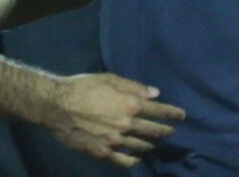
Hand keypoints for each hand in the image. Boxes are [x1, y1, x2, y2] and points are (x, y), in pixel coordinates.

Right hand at [44, 73, 184, 167]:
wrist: (56, 106)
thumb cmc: (82, 87)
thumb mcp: (109, 79)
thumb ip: (134, 87)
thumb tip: (155, 93)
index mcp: (129, 105)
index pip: (158, 111)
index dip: (172, 113)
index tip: (182, 115)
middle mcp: (126, 125)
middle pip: (153, 131)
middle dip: (165, 130)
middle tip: (171, 130)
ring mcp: (115, 142)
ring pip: (141, 146)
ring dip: (151, 144)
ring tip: (155, 142)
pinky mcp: (103, 153)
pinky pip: (124, 160)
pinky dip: (134, 159)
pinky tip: (137, 157)